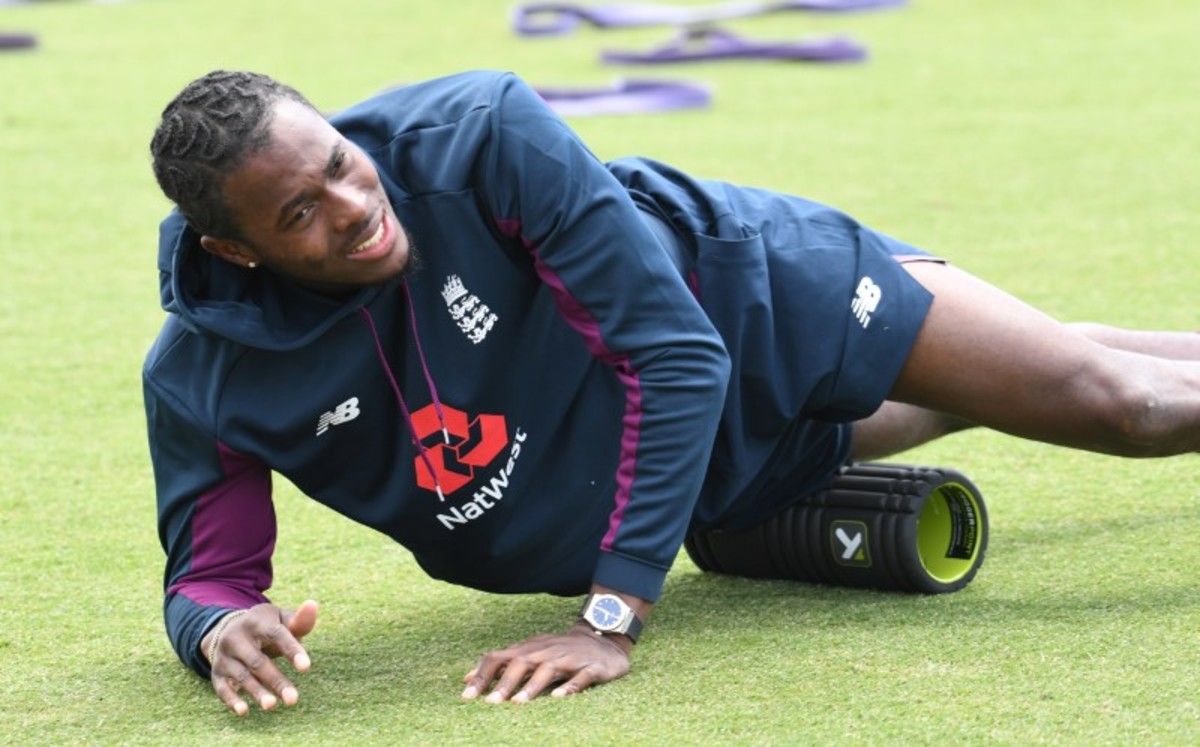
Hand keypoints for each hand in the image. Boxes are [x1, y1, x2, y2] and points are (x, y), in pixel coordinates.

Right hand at [205, 599, 318, 715]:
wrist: (229, 628)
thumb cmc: (266, 626)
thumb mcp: (281, 620)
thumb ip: (299, 620)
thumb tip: (313, 605)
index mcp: (256, 622)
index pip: (276, 635)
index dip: (291, 650)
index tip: (306, 667)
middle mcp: (236, 638)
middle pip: (258, 661)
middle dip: (276, 680)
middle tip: (293, 699)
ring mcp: (224, 656)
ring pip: (241, 676)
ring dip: (256, 692)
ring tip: (272, 705)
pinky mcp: (217, 673)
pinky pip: (222, 688)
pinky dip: (231, 700)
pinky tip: (244, 711)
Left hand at [461, 622, 631, 703]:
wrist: (604, 639)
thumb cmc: (559, 651)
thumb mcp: (529, 653)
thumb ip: (500, 665)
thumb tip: (466, 678)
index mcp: (529, 649)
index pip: (500, 657)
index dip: (483, 675)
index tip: (467, 696)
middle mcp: (546, 652)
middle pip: (522, 663)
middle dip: (504, 683)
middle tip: (490, 703)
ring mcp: (570, 659)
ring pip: (548, 670)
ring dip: (532, 686)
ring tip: (517, 703)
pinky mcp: (592, 668)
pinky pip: (580, 677)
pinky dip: (569, 687)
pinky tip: (558, 698)